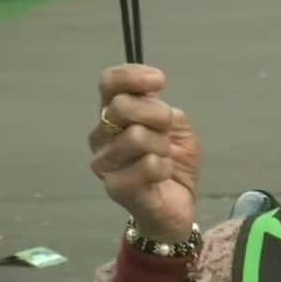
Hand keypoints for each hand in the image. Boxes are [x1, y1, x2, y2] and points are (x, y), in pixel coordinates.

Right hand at [89, 65, 200, 242]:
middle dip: (156, 114)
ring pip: (136, 136)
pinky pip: (147, 164)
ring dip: (162, 145)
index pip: (109, 83)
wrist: (178, 205)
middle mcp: (101, 136)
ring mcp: (105, 163)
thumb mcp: (177, 129)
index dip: (132, 76)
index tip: (160, 81)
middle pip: (121, 106)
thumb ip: (163, 108)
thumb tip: (152, 93)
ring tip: (165, 157)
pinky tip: (163, 175)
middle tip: (167, 129)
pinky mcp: (116, 187)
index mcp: (113, 115)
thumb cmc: (173, 163)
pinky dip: (165, 167)